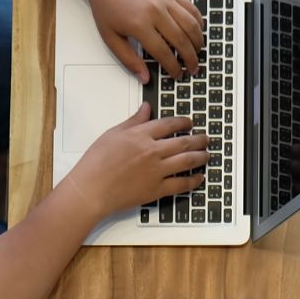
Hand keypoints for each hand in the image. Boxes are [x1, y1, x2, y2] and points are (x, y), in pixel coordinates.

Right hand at [63, 104, 206, 221]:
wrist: (92, 189)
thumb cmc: (96, 163)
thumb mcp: (113, 134)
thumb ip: (133, 121)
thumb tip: (146, 108)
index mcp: (141, 135)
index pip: (169, 124)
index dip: (183, 122)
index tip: (190, 123)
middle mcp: (153, 151)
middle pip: (184, 142)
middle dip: (199, 139)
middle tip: (206, 138)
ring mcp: (157, 171)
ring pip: (187, 161)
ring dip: (201, 157)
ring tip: (207, 155)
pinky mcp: (157, 190)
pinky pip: (181, 184)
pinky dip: (193, 181)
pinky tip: (200, 178)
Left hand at [83, 0, 203, 80]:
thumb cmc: (107, 4)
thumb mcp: (110, 37)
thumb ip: (129, 59)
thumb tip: (145, 78)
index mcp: (139, 24)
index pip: (164, 53)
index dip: (174, 68)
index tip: (177, 75)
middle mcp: (155, 11)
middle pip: (182, 40)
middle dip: (190, 59)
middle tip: (192, 69)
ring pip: (191, 25)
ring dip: (198, 42)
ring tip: (197, 53)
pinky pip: (191, 8)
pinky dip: (198, 22)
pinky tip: (197, 32)